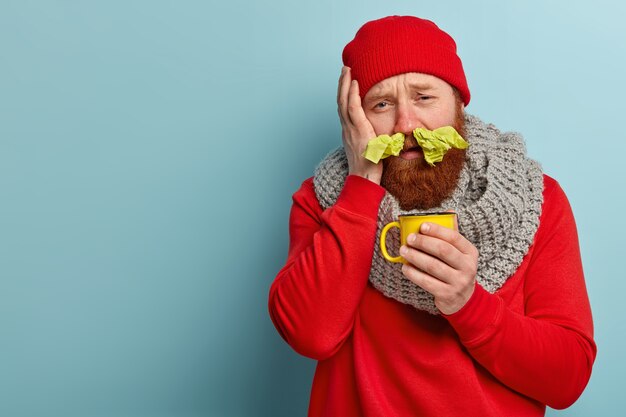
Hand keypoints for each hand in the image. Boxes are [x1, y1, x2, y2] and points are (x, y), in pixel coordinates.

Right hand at [337, 66, 381, 183]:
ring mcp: (350, 129)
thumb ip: (374, 138)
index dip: (345, 94)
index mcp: (349, 132)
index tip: (348, 81)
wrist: (364, 179)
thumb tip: (384, 134)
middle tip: (345, 68)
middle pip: (341, 101)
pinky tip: (355, 83)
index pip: (345, 108)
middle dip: (343, 84)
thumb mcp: (371, 148)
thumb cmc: (370, 167)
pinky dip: (352, 95)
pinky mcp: (357, 130)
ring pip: (344, 102)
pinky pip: (353, 109)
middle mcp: (347, 128)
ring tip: (348, 70)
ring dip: (345, 84)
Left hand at [399, 222, 478, 314]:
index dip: (437, 230)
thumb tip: (446, 211)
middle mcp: (468, 267)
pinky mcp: (447, 294)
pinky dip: (413, 273)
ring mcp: (458, 282)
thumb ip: (451, 235)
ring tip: (404, 251)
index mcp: (470, 253)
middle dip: (423, 242)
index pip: (454, 237)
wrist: (463, 299)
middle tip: (409, 238)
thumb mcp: (460, 253)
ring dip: (415, 256)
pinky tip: (405, 267)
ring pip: (432, 266)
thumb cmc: (456, 269)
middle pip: (443, 250)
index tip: (421, 226)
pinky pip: (426, 282)